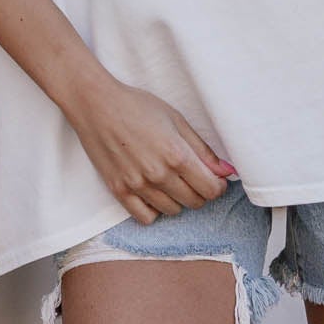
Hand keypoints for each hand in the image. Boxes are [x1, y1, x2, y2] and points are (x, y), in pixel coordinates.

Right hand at [64, 69, 234, 223]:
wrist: (96, 105)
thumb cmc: (137, 106)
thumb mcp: (177, 120)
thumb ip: (203, 150)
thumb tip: (227, 171)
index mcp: (177, 154)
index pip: (211, 189)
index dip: (219, 186)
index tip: (215, 179)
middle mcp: (158, 174)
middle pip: (195, 202)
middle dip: (201, 192)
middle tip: (194, 177)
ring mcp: (137, 185)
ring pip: (172, 210)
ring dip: (179, 200)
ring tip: (172, 181)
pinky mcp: (119, 191)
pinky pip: (145, 217)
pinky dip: (154, 210)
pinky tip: (154, 194)